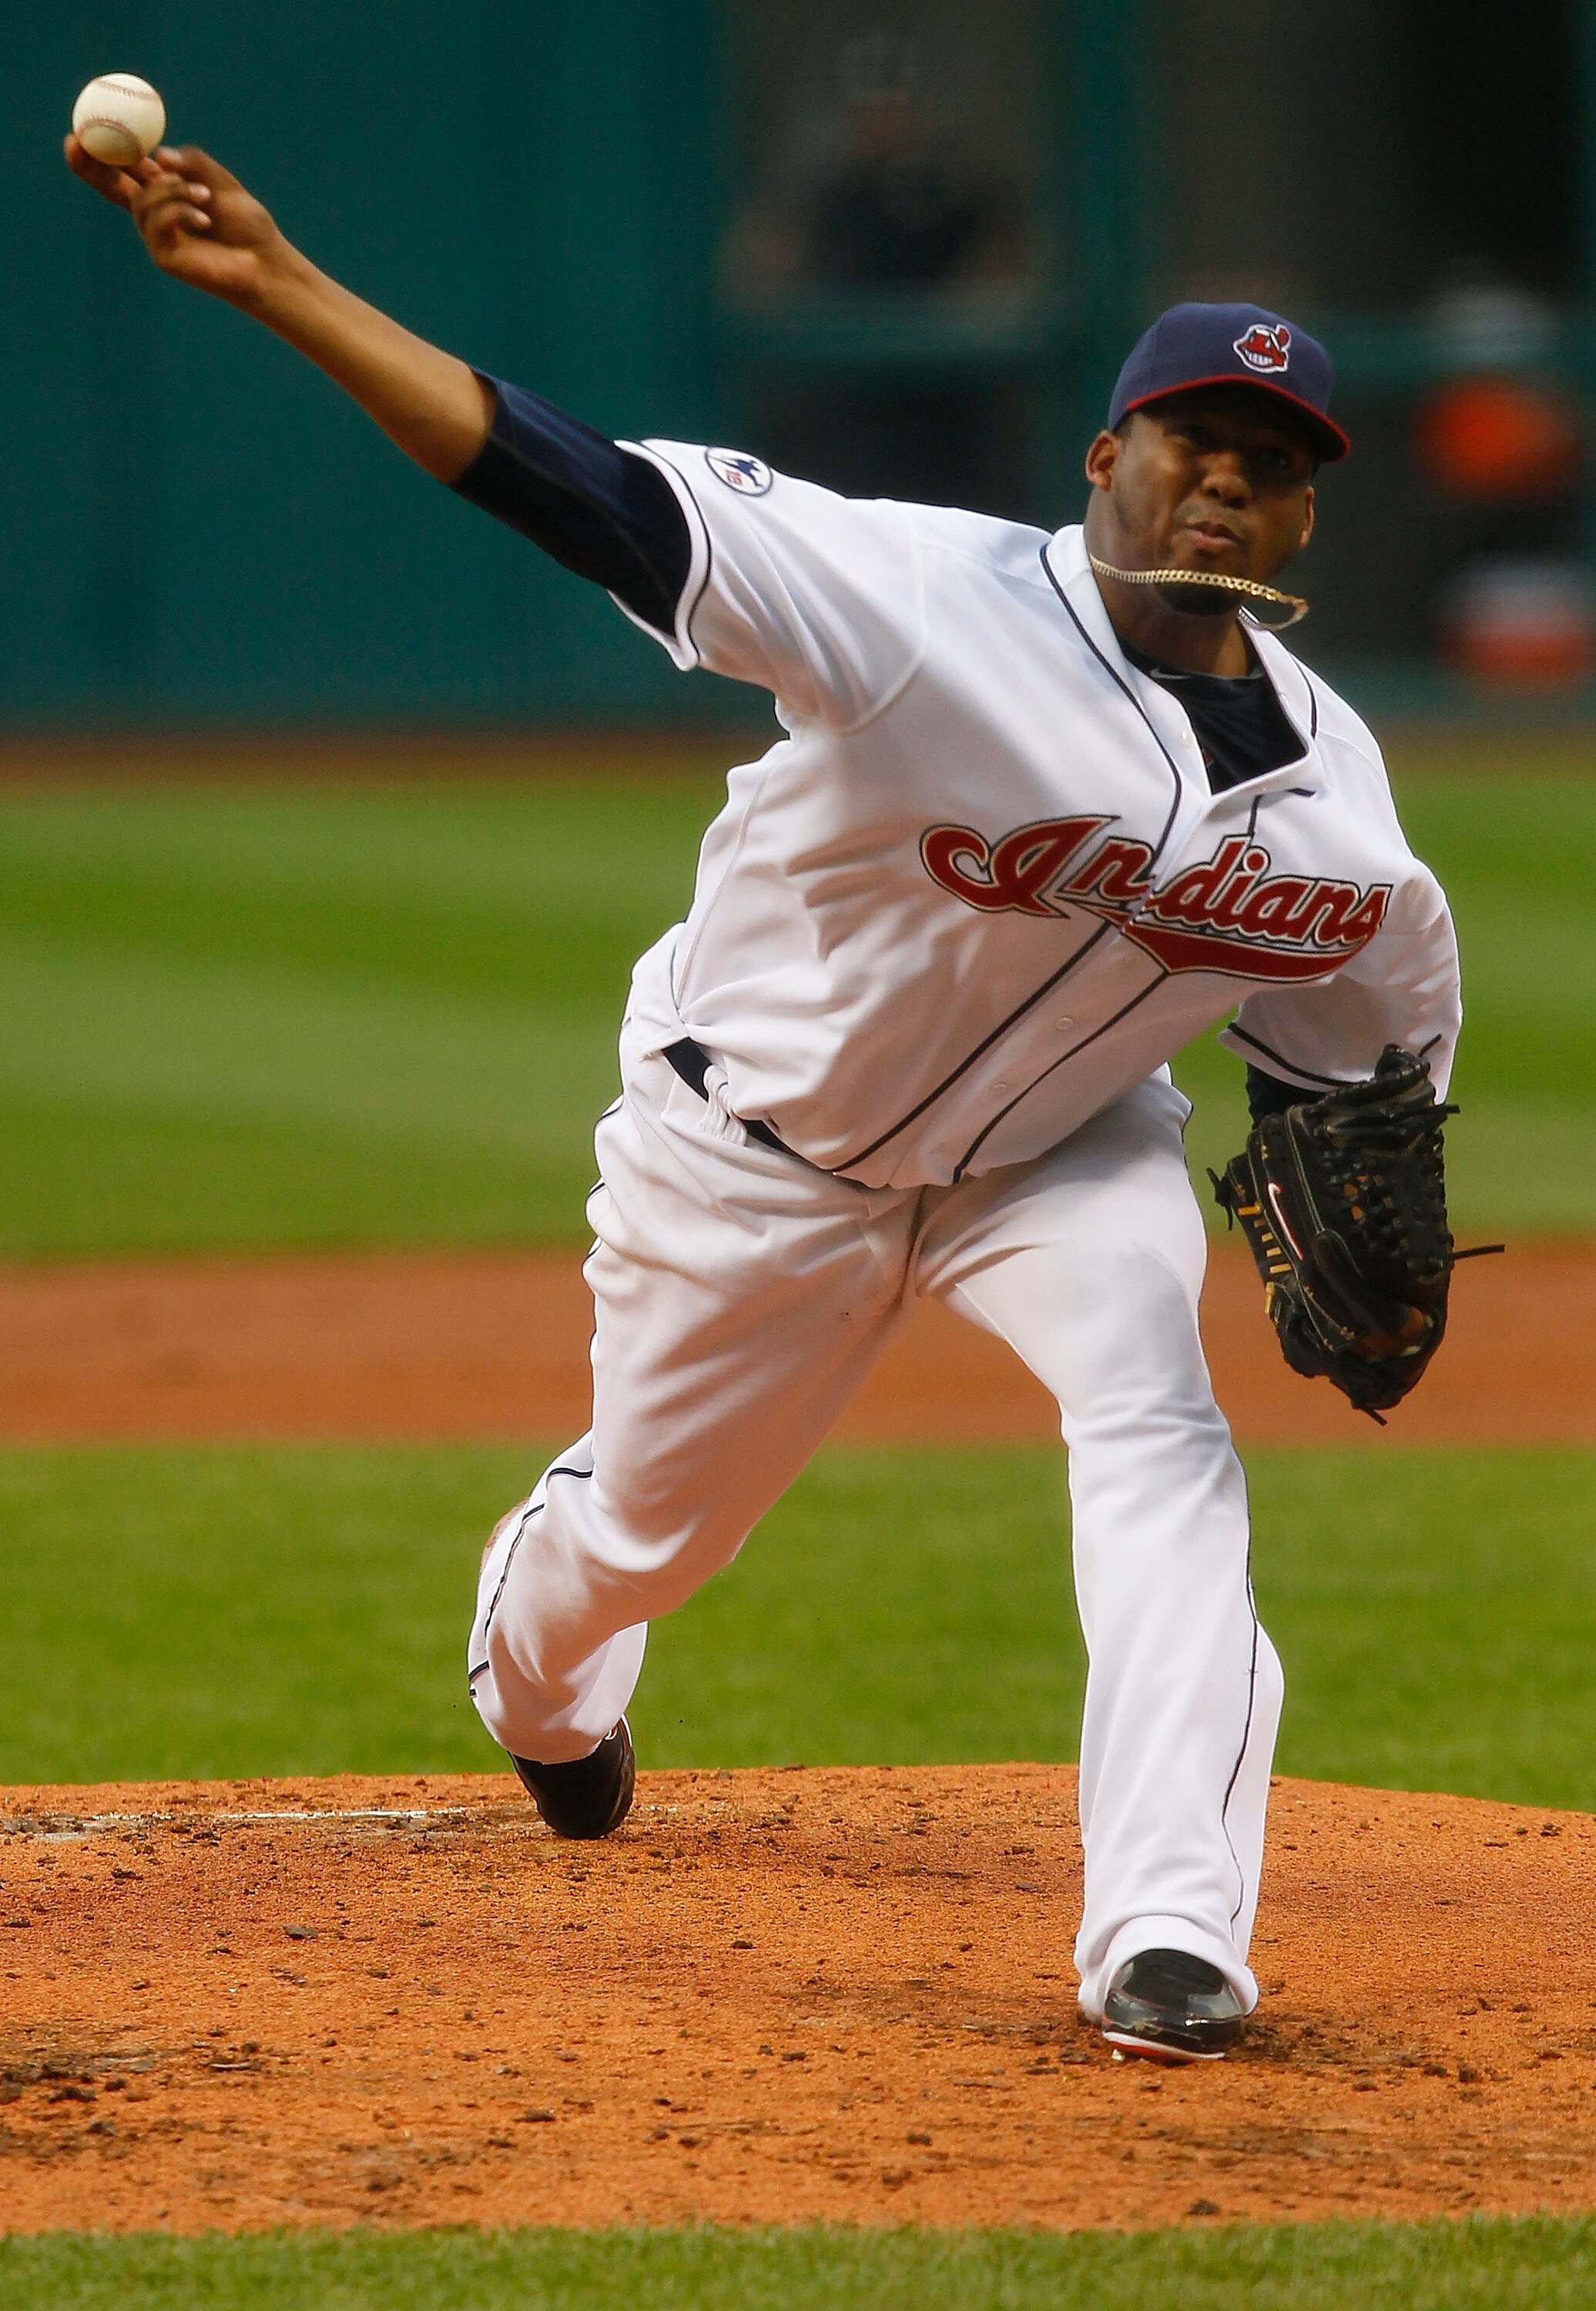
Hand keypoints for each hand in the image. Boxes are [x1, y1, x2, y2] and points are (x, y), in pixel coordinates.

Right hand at [64, 138, 288, 307]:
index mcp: (165, 190)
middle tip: (77, 143)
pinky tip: (205, 217)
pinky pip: (158, 221)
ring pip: (143, 200)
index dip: (102, 151)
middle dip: (91, 166)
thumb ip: (193, 163)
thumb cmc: (247, 225)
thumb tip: (160, 156)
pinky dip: (180, 211)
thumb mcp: (221, 182)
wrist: (266, 262)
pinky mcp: (163, 256)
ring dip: (173, 190)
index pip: (125, 168)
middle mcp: (154, 213)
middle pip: (110, 186)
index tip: (80, 131)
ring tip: (206, 198)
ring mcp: (156, 236)